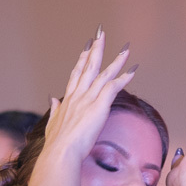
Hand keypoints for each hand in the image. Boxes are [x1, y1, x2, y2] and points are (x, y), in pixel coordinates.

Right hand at [44, 31, 136, 162]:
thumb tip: (52, 98)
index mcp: (68, 99)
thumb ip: (54, 109)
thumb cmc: (57, 144)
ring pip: (104, 74)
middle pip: (89, 67)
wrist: (61, 152)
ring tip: (126, 49)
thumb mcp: (52, 123)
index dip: (82, 59)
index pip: (76, 74)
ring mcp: (88, 99)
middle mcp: (78, 95)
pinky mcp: (99, 106)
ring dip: (117, 60)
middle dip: (96, 49)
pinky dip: (124, 78)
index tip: (86, 47)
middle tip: (101, 34)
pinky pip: (114, 87)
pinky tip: (133, 70)